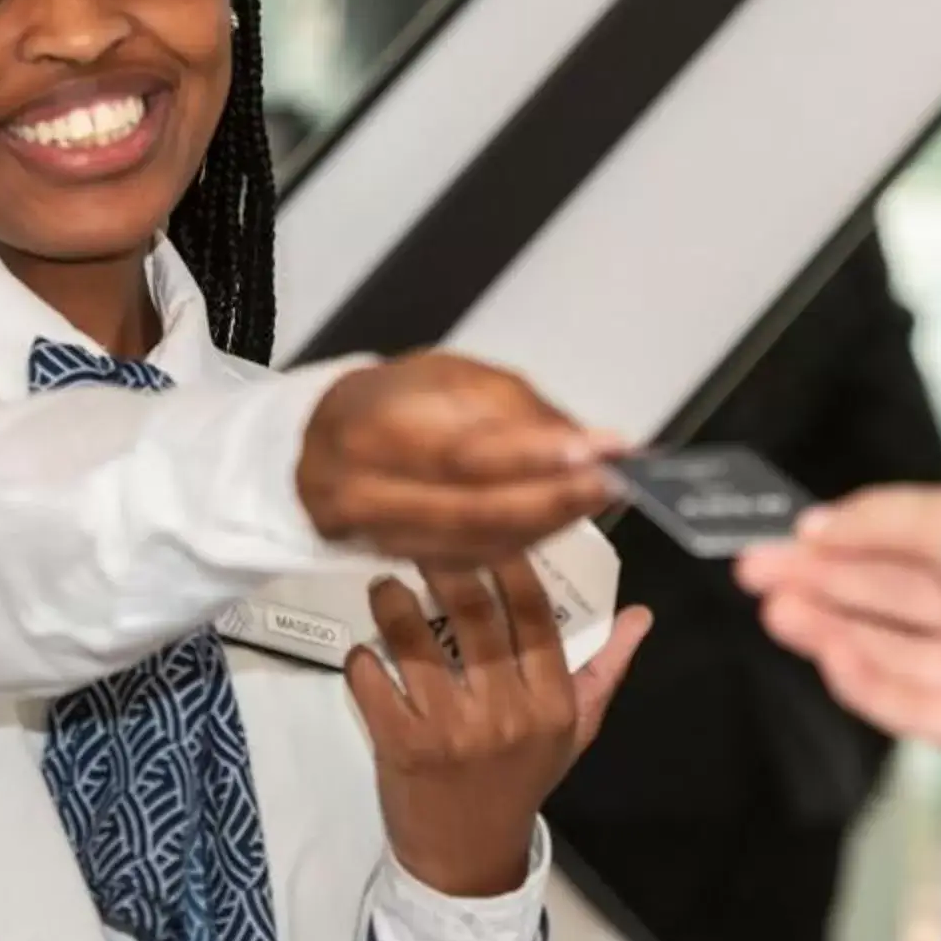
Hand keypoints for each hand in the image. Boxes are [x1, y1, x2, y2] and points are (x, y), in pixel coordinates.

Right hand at [298, 352, 621, 562]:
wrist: (327, 440)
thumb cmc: (399, 398)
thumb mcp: (454, 377)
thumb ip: (518, 411)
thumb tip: (594, 444)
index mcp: (373, 428)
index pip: (465, 452)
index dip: (536, 457)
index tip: (599, 451)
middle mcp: (363, 491)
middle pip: (474, 510)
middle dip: (554, 500)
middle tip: (614, 482)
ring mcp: (375, 537)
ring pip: (478, 544)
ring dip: (548, 524)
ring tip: (599, 495)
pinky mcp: (395, 562)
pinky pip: (471, 561)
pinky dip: (523, 542)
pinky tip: (560, 518)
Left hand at [344, 556, 651, 896]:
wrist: (467, 857)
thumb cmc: (522, 783)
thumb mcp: (574, 732)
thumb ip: (604, 671)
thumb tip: (639, 614)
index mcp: (551, 702)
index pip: (536, 613)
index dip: (511, 562)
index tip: (487, 526)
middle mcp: (505, 713)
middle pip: (475, 615)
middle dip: (445, 563)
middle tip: (422, 533)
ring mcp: (451, 731)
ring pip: (416, 643)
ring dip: (392, 603)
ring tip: (383, 582)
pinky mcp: (401, 747)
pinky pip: (373, 684)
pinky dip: (363, 659)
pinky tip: (364, 647)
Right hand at [737, 487, 940, 768]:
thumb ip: (878, 521)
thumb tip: (818, 524)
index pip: (895, 550)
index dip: (835, 547)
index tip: (781, 545)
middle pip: (886, 601)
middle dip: (820, 588)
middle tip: (758, 580)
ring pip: (891, 653)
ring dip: (831, 632)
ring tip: (779, 613)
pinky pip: (911, 705)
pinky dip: (866, 682)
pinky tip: (829, 658)